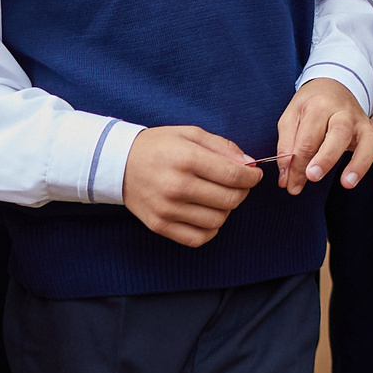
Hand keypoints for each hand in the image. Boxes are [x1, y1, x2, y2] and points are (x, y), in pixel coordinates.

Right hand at [122, 126, 261, 247]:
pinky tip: (207, 213)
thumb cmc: (159, 146)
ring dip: (226, 210)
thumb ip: (223, 147)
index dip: (252, 177)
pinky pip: (198, 238)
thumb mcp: (191, 134)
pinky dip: (210, 229)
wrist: (118, 163)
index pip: (234, 176)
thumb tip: (249, 164)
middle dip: (242, 192)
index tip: (254, 174)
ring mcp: (167, 209)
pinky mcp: (159, 225)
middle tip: (238, 184)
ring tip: (219, 197)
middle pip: (230, 200)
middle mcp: (176, 186)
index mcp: (186, 159)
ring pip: (218, 220)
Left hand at [277, 76, 372, 200]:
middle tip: (313, 176)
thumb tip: (287, 180)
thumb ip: (286, 147)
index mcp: (320, 106)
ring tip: (347, 184)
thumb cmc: (311, 105)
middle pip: (340, 132)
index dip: (298, 163)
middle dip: (326, 156)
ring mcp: (364, 124)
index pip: (308, 137)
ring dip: (360, 164)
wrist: (335, 85)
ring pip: (370, 141)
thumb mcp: (291, 117)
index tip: (290, 183)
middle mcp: (345, 113)